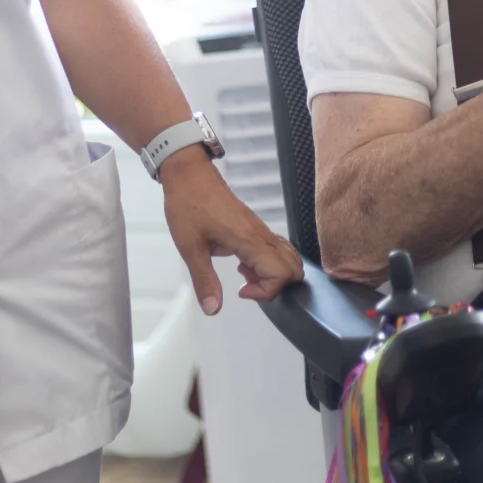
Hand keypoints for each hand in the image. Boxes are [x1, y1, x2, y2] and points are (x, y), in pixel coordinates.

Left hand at [159, 148, 301, 312]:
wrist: (189, 173)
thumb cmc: (187, 205)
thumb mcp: (189, 247)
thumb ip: (204, 280)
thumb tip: (213, 310)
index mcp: (248, 240)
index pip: (282, 273)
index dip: (266, 291)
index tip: (240, 290)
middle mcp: (261, 235)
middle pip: (294, 267)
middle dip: (275, 286)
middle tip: (245, 285)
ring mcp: (261, 229)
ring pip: (288, 257)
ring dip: (272, 274)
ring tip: (242, 273)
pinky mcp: (255, 226)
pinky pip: (276, 248)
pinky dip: (267, 263)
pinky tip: (242, 261)